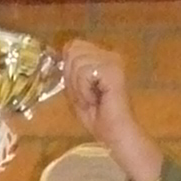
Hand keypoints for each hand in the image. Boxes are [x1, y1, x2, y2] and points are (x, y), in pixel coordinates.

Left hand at [58, 37, 162, 180]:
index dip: (69, 69)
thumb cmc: (98, 118)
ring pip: (77, 61)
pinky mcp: (113, 69)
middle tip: (86, 97)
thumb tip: (65, 49)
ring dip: (78, 87)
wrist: (114, 135)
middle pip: (74, 50)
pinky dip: (84, 90)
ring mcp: (113, 60)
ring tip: (91, 100)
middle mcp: (109, 54)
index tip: (81, 90)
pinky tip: (95, 100)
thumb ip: (71, 68)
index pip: (74, 45)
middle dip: (73, 78)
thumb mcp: (76, 90)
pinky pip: (84, 73)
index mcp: (102, 57)